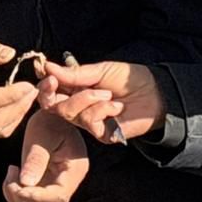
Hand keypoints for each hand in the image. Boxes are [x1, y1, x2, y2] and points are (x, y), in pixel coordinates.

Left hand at [4, 112, 90, 201]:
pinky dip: (16, 195)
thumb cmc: (49, 120)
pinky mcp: (44, 185)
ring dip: (19, 199)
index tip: (20, 189)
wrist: (50, 115)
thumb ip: (36, 159)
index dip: (38, 197)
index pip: (59, 195)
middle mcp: (68, 181)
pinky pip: (30, 201)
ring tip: (10, 175)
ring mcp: (56, 185)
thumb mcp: (42, 134)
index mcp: (75, 169)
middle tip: (12, 182)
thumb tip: (26, 183)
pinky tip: (11, 176)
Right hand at [37, 61, 162, 143]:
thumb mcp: (101, 70)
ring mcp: (89, 122)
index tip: (48, 76)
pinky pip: (89, 121)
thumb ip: (74, 73)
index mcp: (77, 90)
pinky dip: (101, 109)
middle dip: (54, 93)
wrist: (156, 93)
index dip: (45, 85)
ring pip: (69, 113)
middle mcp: (79, 108)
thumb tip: (47, 66)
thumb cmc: (130, 80)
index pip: (51, 92)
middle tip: (57, 82)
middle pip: (53, 106)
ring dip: (88, 98)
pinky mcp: (101, 134)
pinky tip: (116, 106)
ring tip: (108, 93)